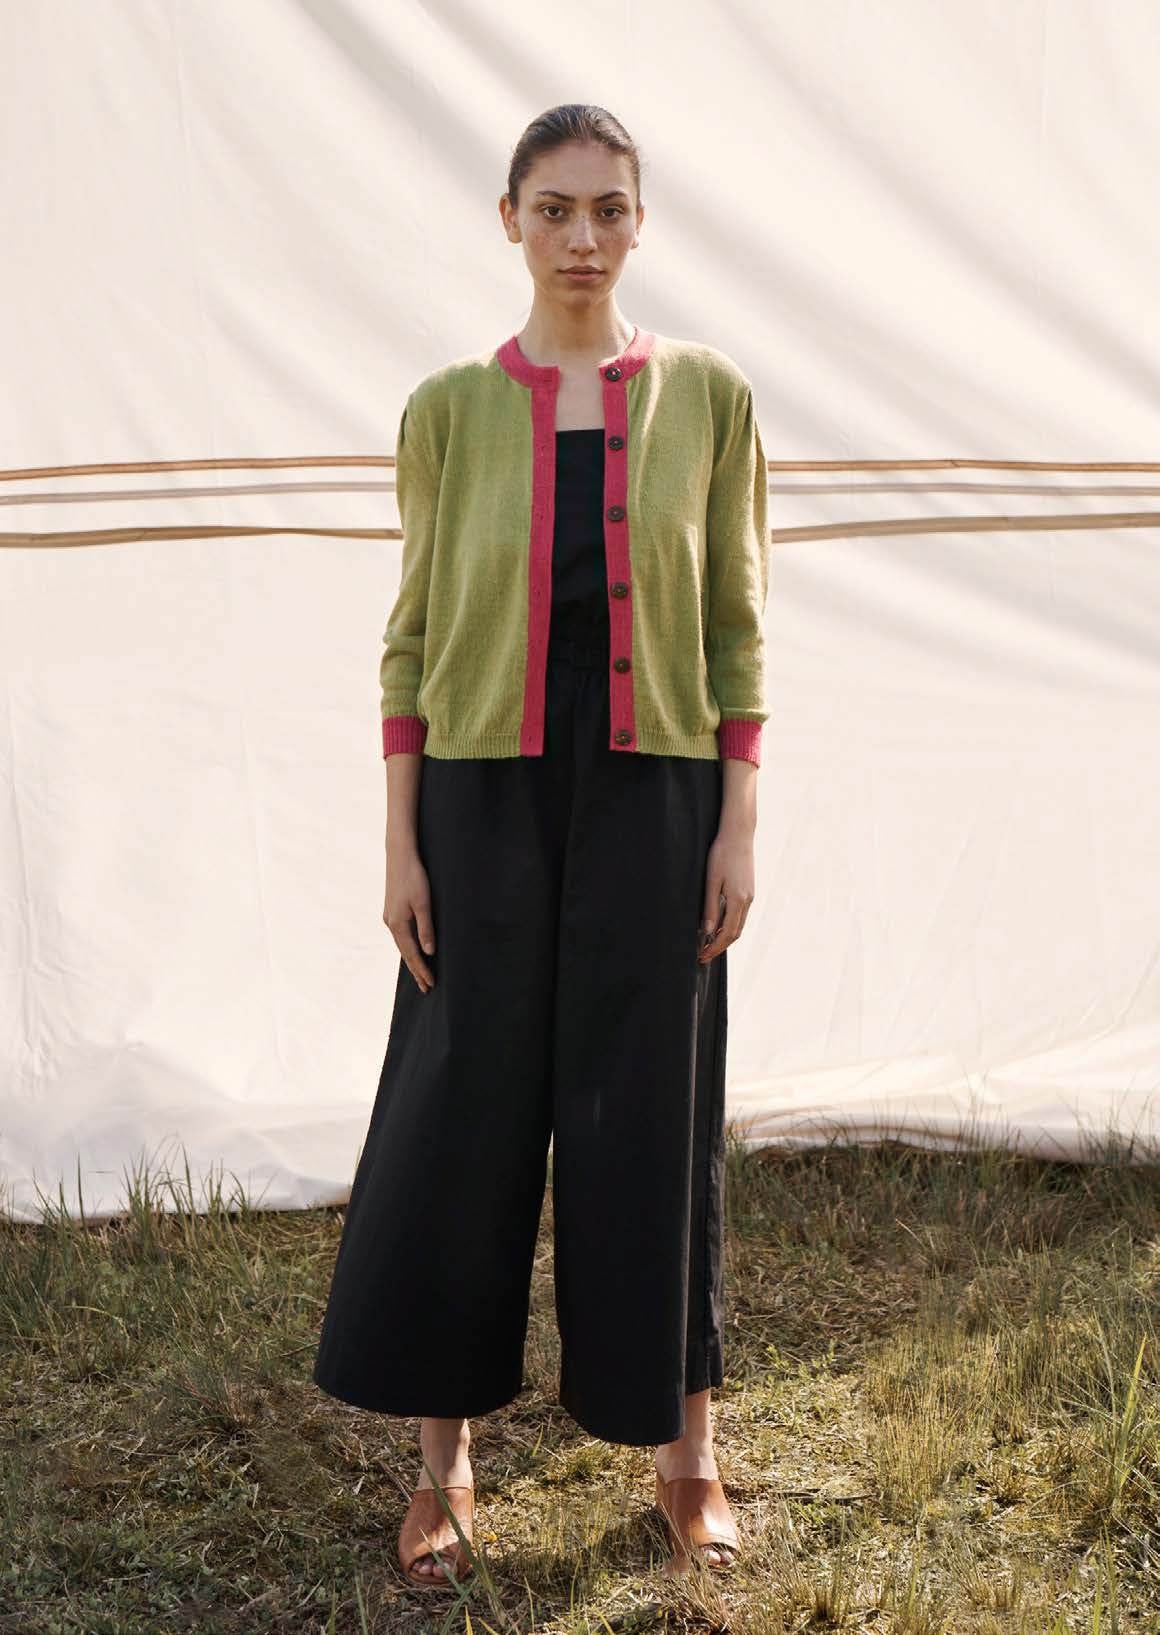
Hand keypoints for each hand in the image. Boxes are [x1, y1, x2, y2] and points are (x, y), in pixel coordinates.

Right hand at [385, 844, 436, 991]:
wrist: (399, 856)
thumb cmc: (414, 878)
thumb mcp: (424, 903)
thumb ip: (426, 928)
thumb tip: (429, 952)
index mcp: (398, 924)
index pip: (412, 954)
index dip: (422, 970)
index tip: (431, 984)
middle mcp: (390, 923)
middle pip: (405, 953)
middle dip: (416, 970)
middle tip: (426, 987)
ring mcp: (389, 916)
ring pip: (401, 944)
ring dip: (411, 959)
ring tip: (420, 973)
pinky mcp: (391, 910)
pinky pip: (400, 935)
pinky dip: (407, 946)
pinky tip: (412, 949)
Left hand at [698, 826, 754, 962]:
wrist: (739, 835)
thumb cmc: (722, 854)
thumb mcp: (711, 881)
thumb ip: (710, 907)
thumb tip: (706, 931)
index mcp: (738, 900)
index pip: (727, 934)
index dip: (715, 948)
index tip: (702, 956)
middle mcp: (748, 901)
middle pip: (735, 933)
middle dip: (719, 946)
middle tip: (703, 955)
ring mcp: (750, 896)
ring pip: (739, 925)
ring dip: (725, 937)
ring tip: (708, 944)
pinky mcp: (749, 891)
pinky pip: (740, 915)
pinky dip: (730, 926)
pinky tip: (718, 926)